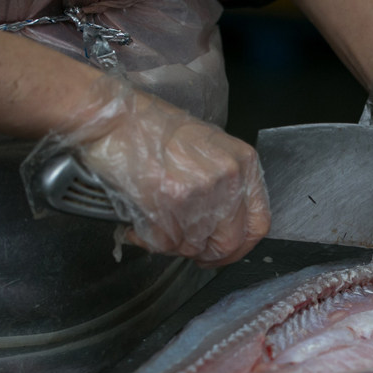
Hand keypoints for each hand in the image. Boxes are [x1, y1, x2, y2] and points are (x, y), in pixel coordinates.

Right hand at [30, 77, 270, 266]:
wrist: (113, 117)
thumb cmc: (153, 129)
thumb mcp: (207, 149)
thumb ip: (226, 187)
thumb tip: (223, 226)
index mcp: (243, 163)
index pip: (259, 223)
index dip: (241, 247)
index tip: (225, 253)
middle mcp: (229, 178)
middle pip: (229, 242)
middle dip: (207, 254)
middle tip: (190, 251)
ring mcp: (201, 191)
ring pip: (194, 246)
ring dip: (173, 244)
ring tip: (156, 223)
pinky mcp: (171, 202)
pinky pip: (165, 243)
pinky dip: (149, 240)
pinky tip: (140, 224)